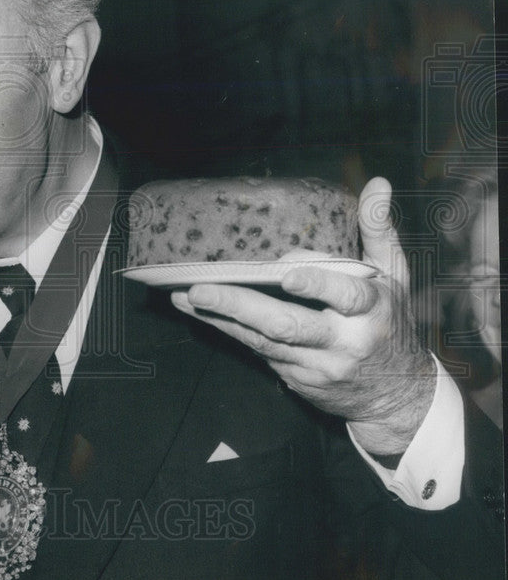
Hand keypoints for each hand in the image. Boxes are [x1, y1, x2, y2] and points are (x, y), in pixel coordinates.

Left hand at [170, 177, 434, 455]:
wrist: (395, 397)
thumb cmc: (391, 323)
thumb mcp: (395, 276)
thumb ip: (379, 229)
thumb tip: (377, 182)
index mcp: (372, 311)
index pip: (345, 295)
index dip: (316, 284)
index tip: (285, 273)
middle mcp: (343, 341)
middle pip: (287, 324)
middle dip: (240, 305)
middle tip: (200, 288)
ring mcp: (316, 364)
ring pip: (262, 341)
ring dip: (220, 317)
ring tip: (184, 295)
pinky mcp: (295, 378)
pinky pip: (256, 351)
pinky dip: (228, 330)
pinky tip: (200, 313)